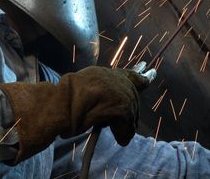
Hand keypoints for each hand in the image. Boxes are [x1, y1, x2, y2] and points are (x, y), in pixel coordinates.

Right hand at [0, 63, 155, 162]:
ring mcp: (120, 91)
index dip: (140, 75)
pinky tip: (119, 138)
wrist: (58, 103)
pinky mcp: (121, 107)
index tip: (150, 72)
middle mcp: (116, 78)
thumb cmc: (64, 99)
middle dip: (131, 111)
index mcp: (105, 73)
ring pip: (130, 113)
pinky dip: (123, 133)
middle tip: (127, 125)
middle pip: (133, 97)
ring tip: (116, 134)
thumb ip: (100, 90)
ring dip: (124, 125)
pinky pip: (127, 125)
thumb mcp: (85, 88)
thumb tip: (110, 105)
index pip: (128, 73)